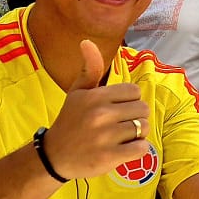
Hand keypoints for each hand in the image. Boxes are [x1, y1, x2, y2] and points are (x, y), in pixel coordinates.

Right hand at [43, 40, 149, 179]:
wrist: (55, 156)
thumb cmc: (70, 121)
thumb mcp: (77, 93)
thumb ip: (89, 69)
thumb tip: (87, 42)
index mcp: (94, 96)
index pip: (134, 91)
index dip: (129, 100)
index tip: (116, 109)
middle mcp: (100, 114)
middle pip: (142, 108)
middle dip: (135, 117)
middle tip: (119, 125)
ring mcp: (105, 137)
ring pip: (143, 128)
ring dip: (137, 134)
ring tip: (120, 137)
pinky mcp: (110, 157)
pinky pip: (141, 148)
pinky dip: (137, 150)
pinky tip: (123, 150)